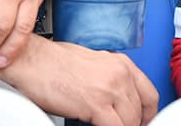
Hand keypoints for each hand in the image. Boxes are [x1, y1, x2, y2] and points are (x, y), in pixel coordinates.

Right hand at [1, 38, 157, 125]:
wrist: (31, 60)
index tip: (143, 123)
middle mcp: (119, 73)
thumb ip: (109, 80)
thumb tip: (116, 101)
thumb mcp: (92, 65)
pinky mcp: (96, 104)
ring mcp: (110, 88)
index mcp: (120, 63)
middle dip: (133, 124)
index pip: (149, 95)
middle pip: (141, 111)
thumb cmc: (52, 62)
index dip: (148, 115)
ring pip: (130, 122)